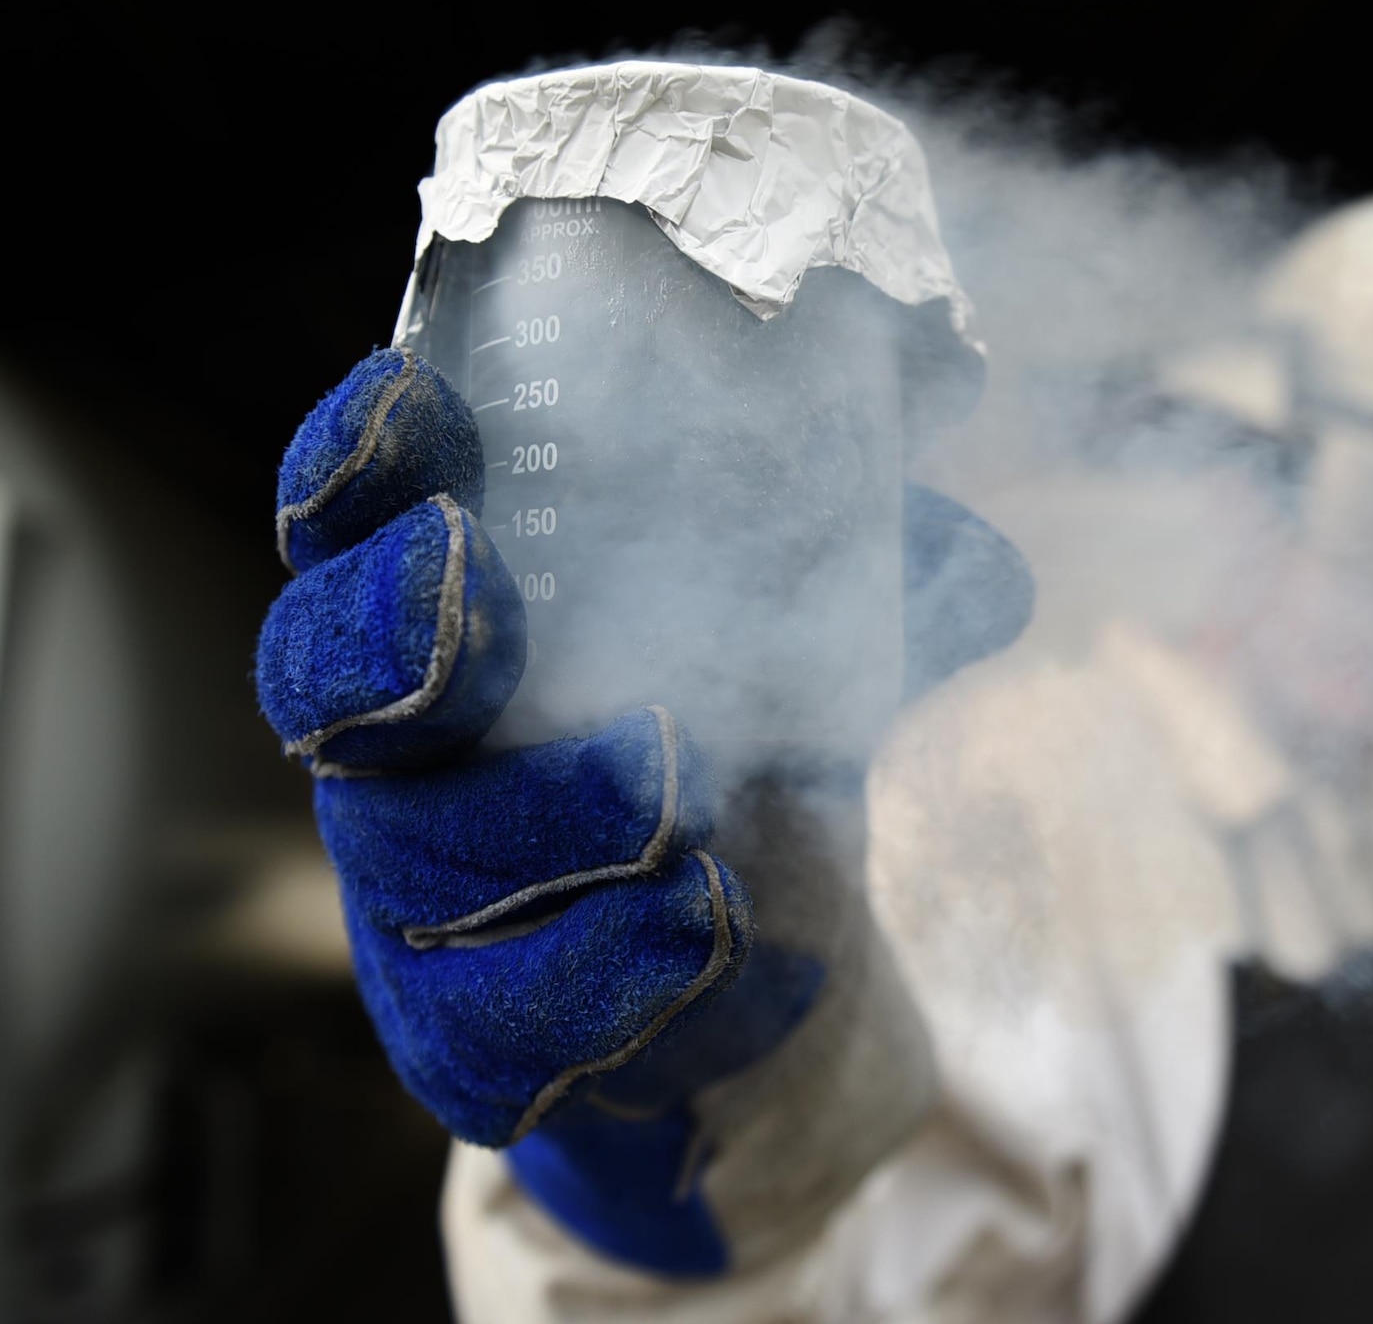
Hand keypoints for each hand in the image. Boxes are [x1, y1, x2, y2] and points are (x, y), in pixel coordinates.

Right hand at [255, 349, 1031, 1275]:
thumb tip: (976, 491)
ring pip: (418, 861)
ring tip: (672, 783)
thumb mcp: (796, 638)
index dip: (360, 463)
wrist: (727, 967)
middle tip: (481, 586)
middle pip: (327, 685)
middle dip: (395, 630)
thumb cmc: (731, 747)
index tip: (426, 404)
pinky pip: (498, 1020)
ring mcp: (413, 903)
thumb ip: (863, 563)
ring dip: (541, 812)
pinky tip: (703, 914)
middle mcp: (394, 753)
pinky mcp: (469, 1037)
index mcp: (441, 618)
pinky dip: (604, 966)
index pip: (349, 523)